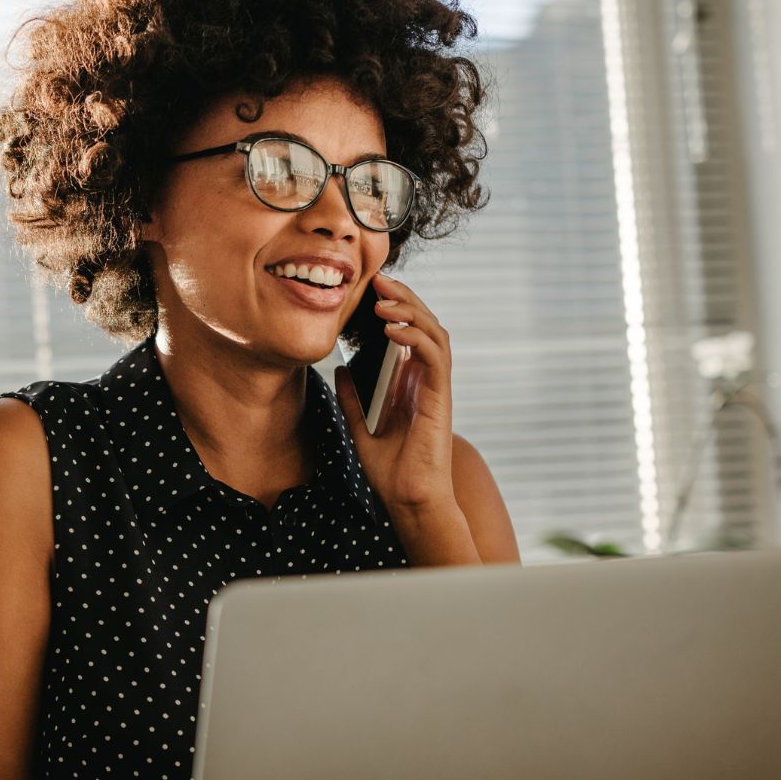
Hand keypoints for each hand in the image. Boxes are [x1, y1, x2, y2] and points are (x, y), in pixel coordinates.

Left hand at [334, 271, 456, 516]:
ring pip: (434, 333)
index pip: (408, 332)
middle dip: (403, 297)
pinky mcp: (440, 397)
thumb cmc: (390, 469)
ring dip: (410, 311)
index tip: (370, 290)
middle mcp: (426, 380)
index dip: (394, 307)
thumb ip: (352, 398)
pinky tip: (392, 330)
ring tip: (383, 299)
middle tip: (378, 280)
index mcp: (410, 382)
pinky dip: (415, 337)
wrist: (408, 499)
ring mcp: (436, 387)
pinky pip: (434, 357)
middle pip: (424, 324)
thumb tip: (340, 368)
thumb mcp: (360, 427)